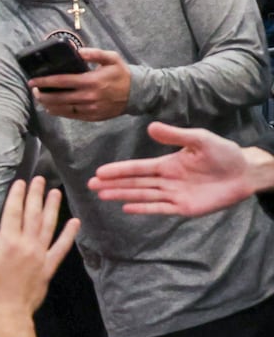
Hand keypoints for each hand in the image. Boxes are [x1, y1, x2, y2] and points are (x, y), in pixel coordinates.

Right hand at [0, 176, 79, 336]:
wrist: (7, 312)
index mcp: (8, 242)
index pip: (13, 213)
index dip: (17, 196)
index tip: (21, 183)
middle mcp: (27, 245)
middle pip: (33, 215)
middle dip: (36, 196)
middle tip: (40, 180)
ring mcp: (40, 255)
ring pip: (48, 226)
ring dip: (52, 208)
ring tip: (55, 193)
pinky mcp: (48, 266)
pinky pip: (61, 247)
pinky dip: (68, 234)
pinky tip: (74, 222)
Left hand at [29, 49, 131, 120]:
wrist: (137, 93)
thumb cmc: (121, 74)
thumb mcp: (111, 58)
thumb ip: (94, 53)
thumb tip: (77, 51)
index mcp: (90, 81)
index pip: (61, 81)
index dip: (44, 82)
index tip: (32, 81)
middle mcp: (88, 96)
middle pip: (58, 98)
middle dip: (42, 94)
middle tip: (34, 90)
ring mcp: (89, 108)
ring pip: (62, 109)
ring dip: (48, 104)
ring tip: (40, 98)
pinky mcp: (91, 117)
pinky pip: (71, 115)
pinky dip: (58, 112)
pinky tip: (51, 108)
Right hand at [90, 121, 271, 215]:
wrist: (244, 173)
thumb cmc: (224, 153)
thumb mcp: (200, 139)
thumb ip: (175, 135)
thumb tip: (151, 128)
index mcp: (168, 164)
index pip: (138, 168)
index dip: (119, 170)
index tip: (100, 172)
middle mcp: (166, 180)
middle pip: (135, 183)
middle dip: (113, 184)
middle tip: (91, 185)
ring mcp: (173, 195)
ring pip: (142, 195)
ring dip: (122, 195)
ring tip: (102, 195)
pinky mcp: (183, 208)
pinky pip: (159, 208)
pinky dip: (143, 209)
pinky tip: (126, 207)